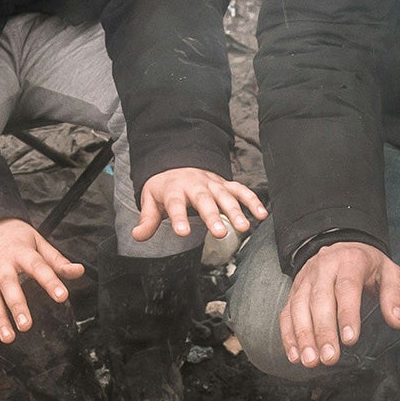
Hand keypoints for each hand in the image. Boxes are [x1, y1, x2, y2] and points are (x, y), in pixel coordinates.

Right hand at [0, 219, 84, 343]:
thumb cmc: (11, 235)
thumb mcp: (36, 241)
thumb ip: (56, 260)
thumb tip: (78, 272)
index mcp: (20, 251)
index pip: (38, 266)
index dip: (50, 281)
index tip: (62, 296)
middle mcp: (0, 262)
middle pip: (8, 284)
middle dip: (17, 306)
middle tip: (26, 326)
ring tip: (7, 337)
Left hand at [131, 167, 267, 243]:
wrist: (178, 163)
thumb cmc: (165, 187)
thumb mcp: (151, 200)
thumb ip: (147, 220)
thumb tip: (137, 236)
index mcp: (174, 189)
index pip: (175, 204)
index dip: (179, 218)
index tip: (182, 233)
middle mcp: (195, 185)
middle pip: (204, 200)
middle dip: (213, 216)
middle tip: (220, 233)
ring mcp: (213, 184)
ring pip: (225, 196)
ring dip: (236, 211)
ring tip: (243, 228)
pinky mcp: (225, 184)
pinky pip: (241, 191)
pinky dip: (252, 201)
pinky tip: (262, 215)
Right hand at [279, 241, 399, 366]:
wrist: (342, 245)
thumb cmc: (368, 266)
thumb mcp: (390, 273)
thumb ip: (395, 295)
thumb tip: (396, 321)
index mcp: (350, 261)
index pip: (346, 288)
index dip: (347, 314)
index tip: (350, 340)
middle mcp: (324, 268)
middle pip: (320, 300)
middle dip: (323, 332)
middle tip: (329, 358)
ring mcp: (306, 279)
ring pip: (299, 307)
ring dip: (303, 337)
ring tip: (310, 361)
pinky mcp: (294, 291)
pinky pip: (287, 313)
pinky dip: (289, 336)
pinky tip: (295, 355)